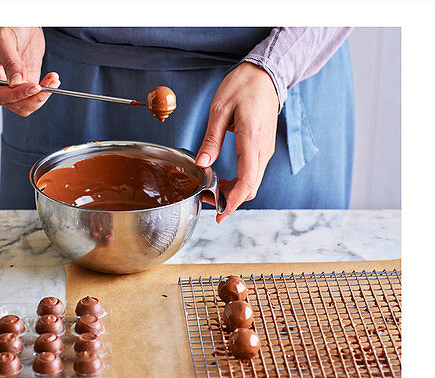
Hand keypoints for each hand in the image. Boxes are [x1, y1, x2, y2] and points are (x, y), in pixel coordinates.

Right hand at [0, 27, 56, 116]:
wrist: (20, 22)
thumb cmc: (4, 26)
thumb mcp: (3, 40)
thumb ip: (10, 62)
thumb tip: (16, 82)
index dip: (14, 95)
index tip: (31, 88)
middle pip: (10, 102)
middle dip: (30, 97)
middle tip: (46, 86)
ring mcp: (7, 87)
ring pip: (23, 104)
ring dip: (39, 97)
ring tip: (52, 82)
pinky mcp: (22, 85)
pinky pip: (33, 97)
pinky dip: (45, 92)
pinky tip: (52, 80)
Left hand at [195, 62, 280, 221]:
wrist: (267, 72)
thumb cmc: (243, 85)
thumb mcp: (220, 110)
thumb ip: (211, 140)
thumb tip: (202, 165)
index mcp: (252, 140)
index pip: (247, 181)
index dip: (233, 202)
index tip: (220, 214)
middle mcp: (263, 148)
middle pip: (250, 187)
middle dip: (230, 199)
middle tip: (206, 200)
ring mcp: (265, 148)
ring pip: (252, 181)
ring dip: (233, 191)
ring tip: (210, 190)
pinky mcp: (263, 146)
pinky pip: (252, 171)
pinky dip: (238, 181)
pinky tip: (221, 180)